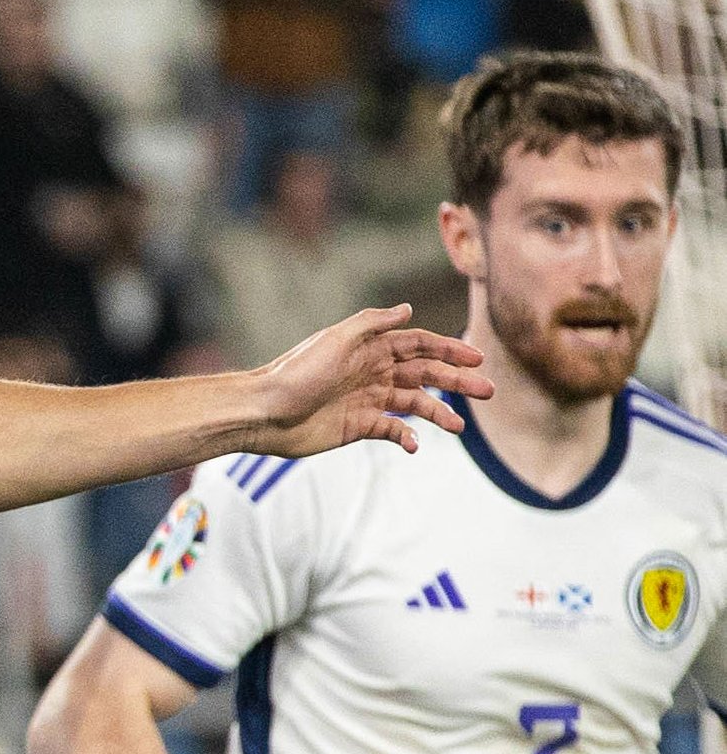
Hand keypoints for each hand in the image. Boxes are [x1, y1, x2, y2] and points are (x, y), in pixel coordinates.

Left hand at [249, 306, 491, 455]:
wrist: (265, 413)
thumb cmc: (297, 372)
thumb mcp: (336, 340)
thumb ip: (372, 323)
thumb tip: (408, 309)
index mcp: (371, 348)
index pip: (420, 345)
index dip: (450, 349)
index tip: (477, 358)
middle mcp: (373, 372)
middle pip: (425, 374)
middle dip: (457, 380)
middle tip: (488, 391)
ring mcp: (367, 400)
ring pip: (414, 404)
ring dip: (439, 413)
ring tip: (459, 426)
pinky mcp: (358, 426)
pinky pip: (392, 431)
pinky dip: (406, 437)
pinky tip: (413, 445)